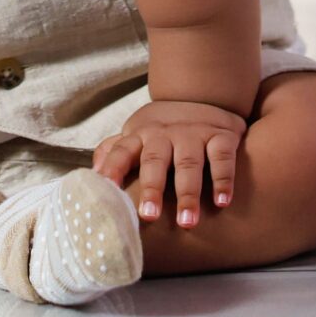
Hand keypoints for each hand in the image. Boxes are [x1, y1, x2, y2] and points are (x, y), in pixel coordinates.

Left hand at [92, 98, 248, 225]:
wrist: (201, 94)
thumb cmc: (161, 128)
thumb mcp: (135, 134)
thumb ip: (114, 152)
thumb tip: (91, 175)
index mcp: (140, 135)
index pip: (121, 151)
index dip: (112, 168)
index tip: (105, 189)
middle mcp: (165, 134)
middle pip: (155, 160)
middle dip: (152, 188)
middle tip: (149, 216)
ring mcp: (193, 134)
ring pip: (188, 163)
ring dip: (188, 193)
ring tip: (187, 222)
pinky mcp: (221, 136)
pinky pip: (222, 158)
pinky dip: (223, 179)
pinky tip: (222, 202)